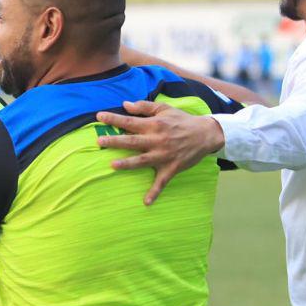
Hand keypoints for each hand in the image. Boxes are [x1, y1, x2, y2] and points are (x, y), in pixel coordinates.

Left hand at [94, 100, 224, 205]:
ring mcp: (164, 155)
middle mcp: (157, 140)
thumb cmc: (182, 120)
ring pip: (142, 161)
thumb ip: (144, 107)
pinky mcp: (171, 168)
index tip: (99, 117)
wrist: (206, 134)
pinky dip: (155, 192)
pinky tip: (146, 202)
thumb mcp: (164, 109)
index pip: (130, 122)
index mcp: (154, 125)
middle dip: (115, 141)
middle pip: (133, 141)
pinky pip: (162, 182)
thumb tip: (125, 104)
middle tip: (99, 142)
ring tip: (112, 165)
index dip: (114, 119)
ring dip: (128, 163)